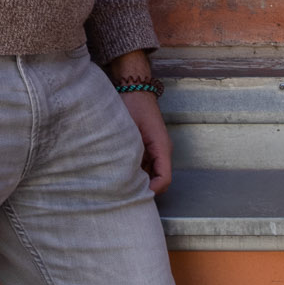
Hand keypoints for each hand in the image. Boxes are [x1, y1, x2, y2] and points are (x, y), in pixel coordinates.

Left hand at [106, 54, 172, 196]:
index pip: (165, 179)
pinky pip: (145, 166)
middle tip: (122, 194)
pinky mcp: (148, 147)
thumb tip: (124, 176)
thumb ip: (130, 153)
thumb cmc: (132, 105)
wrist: (133, 88)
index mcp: (162, 147)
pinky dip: (135, 172)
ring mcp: (156, 150)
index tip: (134, 195)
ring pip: (151, 175)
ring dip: (139, 181)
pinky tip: (119, 172)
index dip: (152, 191)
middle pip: (158, 181)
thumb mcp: (130, 131)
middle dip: (143, 189)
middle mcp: (162, 151)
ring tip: (118, 185)